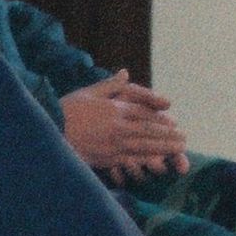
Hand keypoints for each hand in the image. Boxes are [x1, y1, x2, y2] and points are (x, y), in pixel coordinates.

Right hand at [59, 76, 184, 183]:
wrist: (50, 132)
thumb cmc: (68, 110)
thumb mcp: (89, 92)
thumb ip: (111, 85)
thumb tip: (125, 73)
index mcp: (114, 109)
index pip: (144, 113)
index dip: (161, 119)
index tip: (174, 123)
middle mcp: (117, 127)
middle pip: (149, 131)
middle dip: (168, 136)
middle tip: (184, 140)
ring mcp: (113, 145)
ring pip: (144, 147)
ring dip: (164, 149)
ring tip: (179, 151)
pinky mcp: (106, 159)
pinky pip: (131, 161)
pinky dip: (147, 161)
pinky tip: (157, 162)